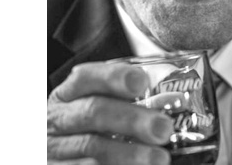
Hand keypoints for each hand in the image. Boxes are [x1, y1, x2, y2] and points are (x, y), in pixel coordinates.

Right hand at [47, 61, 173, 164]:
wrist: (69, 156)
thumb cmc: (92, 130)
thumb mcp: (102, 110)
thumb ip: (131, 103)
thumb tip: (176, 102)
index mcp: (69, 94)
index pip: (86, 76)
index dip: (114, 77)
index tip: (143, 82)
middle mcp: (58, 118)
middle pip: (93, 112)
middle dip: (132, 119)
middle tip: (163, 128)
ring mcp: (55, 148)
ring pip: (91, 147)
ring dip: (129, 153)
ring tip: (160, 158)